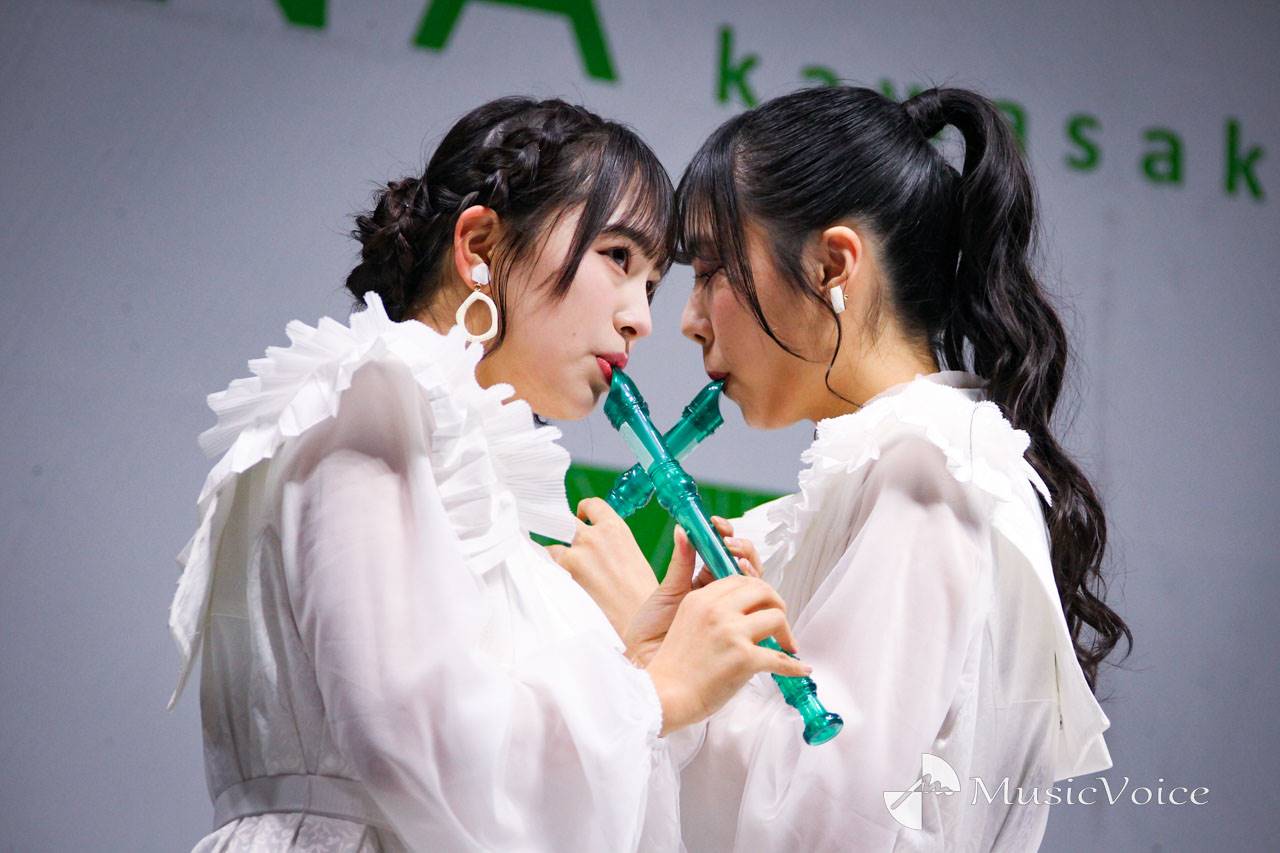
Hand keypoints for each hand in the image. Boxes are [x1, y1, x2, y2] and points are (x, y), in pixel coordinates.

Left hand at [545, 498, 656, 637]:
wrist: (638, 622)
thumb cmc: (641, 594)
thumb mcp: (634, 555)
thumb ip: (612, 541)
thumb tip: (596, 541)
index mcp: (615, 528)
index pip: (590, 504)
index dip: (584, 512)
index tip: (581, 519)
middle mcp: (594, 536)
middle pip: (564, 519)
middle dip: (562, 527)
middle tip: (563, 538)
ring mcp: (576, 555)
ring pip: (551, 542)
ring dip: (553, 551)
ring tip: (559, 564)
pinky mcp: (563, 575)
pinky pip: (546, 563)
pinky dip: (548, 568)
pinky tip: (556, 577)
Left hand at [625, 523, 767, 666]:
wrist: (649, 661)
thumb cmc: (654, 629)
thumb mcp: (668, 592)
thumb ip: (681, 562)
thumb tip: (682, 528)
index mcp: (707, 578)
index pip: (725, 550)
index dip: (726, 534)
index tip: (717, 525)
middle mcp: (724, 592)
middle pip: (746, 563)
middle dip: (742, 549)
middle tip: (729, 545)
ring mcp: (734, 610)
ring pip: (755, 583)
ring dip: (751, 568)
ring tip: (739, 562)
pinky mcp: (742, 630)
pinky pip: (758, 613)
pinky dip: (759, 598)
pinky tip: (746, 587)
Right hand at [643, 535, 808, 734]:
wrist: (663, 696)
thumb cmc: (674, 667)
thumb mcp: (685, 622)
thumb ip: (710, 611)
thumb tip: (742, 614)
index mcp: (700, 599)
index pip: (740, 580)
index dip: (758, 591)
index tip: (764, 605)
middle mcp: (716, 610)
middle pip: (762, 590)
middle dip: (777, 604)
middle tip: (780, 622)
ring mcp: (731, 632)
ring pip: (776, 618)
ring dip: (787, 633)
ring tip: (787, 646)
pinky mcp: (743, 657)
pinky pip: (780, 658)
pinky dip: (795, 667)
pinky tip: (800, 670)